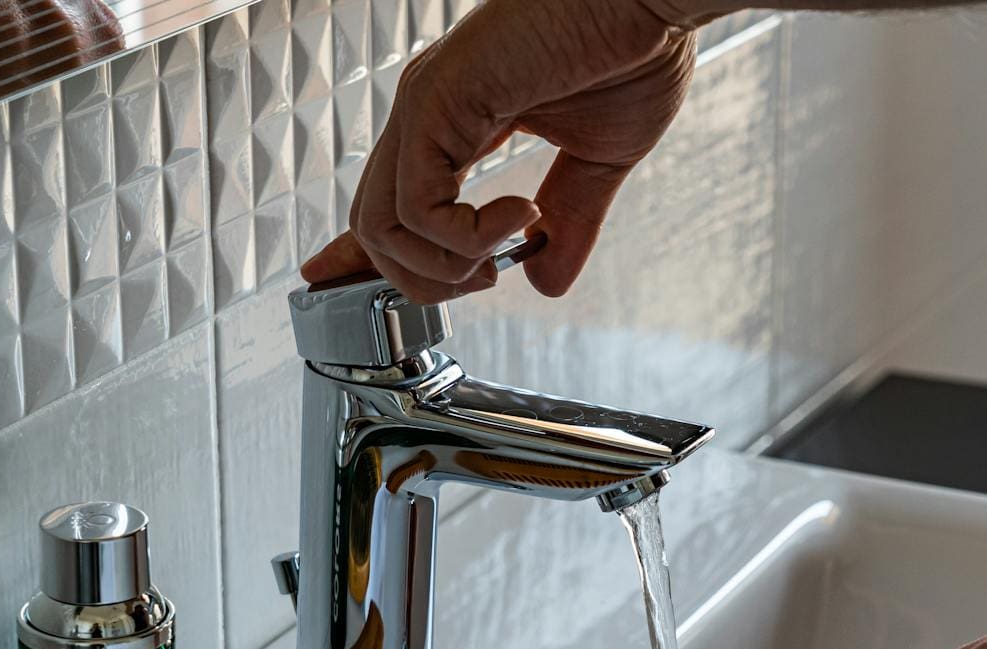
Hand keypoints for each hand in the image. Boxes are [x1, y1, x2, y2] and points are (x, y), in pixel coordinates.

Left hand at [299, 0, 699, 301]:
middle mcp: (428, 111)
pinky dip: (468, 237)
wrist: (653, 0)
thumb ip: (569, 222)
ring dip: (447, 267)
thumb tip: (549, 283)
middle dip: (425, 280)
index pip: (389, 199)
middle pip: (373, 227)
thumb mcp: (598, 161)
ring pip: (382, 227)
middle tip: (490, 276)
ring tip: (504, 253)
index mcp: (454, 118)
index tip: (333, 280)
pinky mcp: (439, 100)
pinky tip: (519, 214)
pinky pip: (418, 207)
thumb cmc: (633, 51)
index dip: (358, 251)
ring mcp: (427, 104)